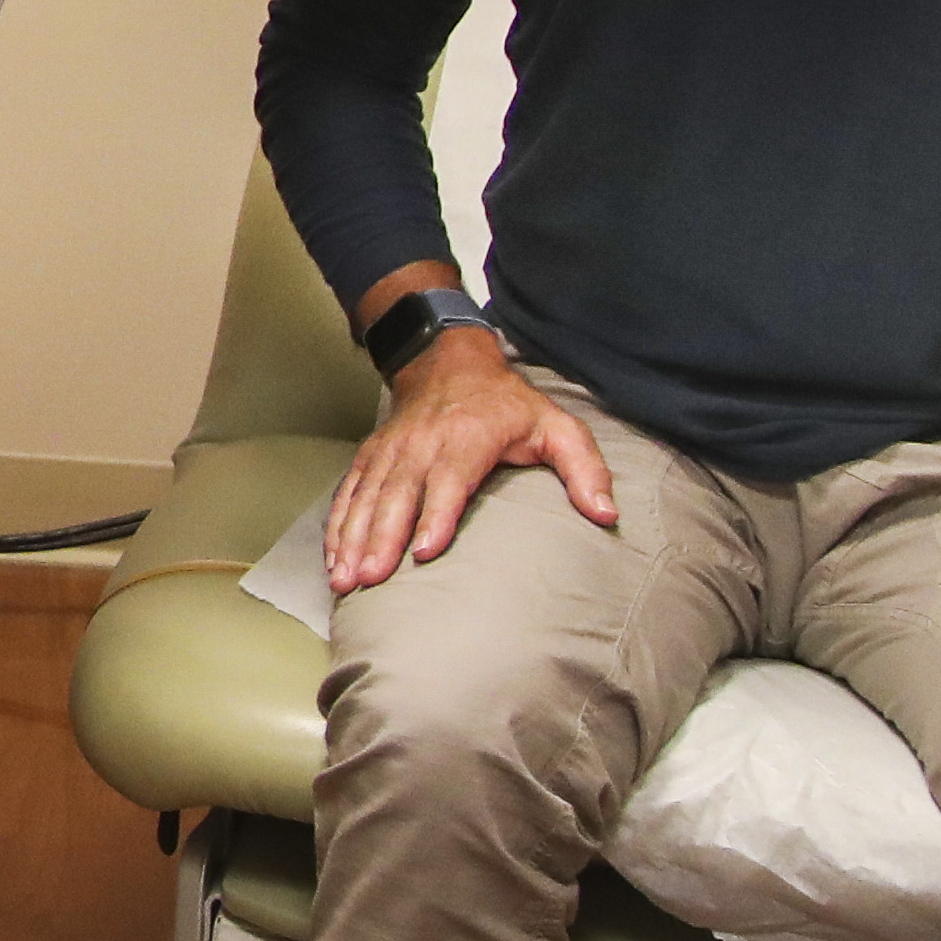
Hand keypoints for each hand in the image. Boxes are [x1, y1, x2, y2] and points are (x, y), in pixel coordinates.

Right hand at [326, 337, 617, 593]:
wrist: (447, 361)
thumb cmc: (507, 404)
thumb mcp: (556, 426)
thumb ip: (584, 469)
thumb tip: (607, 514)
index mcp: (467, 438)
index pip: (448, 481)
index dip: (435, 516)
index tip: (424, 553)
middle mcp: (422, 445)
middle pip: (397, 496)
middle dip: (380, 539)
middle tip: (368, 580)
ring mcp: (391, 452)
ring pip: (367, 498)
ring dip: (352, 539)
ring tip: (344, 580)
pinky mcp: (371, 457)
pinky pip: (349, 493)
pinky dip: (338, 526)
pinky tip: (333, 558)